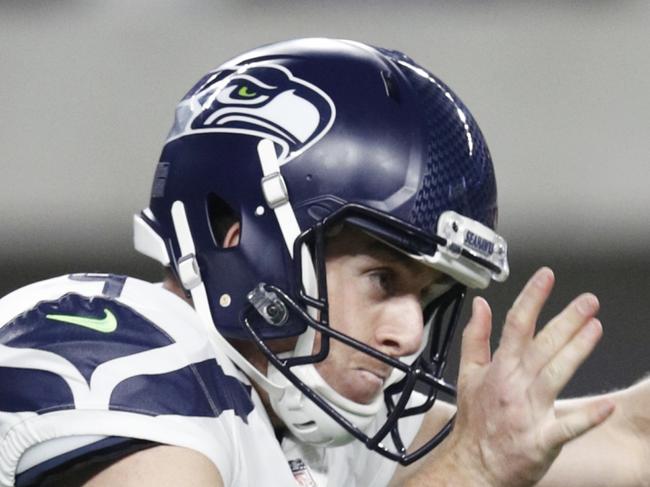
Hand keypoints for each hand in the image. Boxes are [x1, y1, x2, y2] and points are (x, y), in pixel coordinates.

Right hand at [445, 267, 614, 486]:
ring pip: (556, 376)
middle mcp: (515, 385)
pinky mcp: (542, 440)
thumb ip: (475, 337)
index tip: (546, 277)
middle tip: (588, 301)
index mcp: (499, 368)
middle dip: (566, 320)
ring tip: (595, 328)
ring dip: (576, 351)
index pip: (515, 325)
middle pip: (542, 346)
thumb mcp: (467, 374)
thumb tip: (480, 306)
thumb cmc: (475, 421)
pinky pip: (567, 427)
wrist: (474, 464)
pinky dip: (586, 418)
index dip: (532, 298)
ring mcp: (530, 412)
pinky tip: (606, 406)